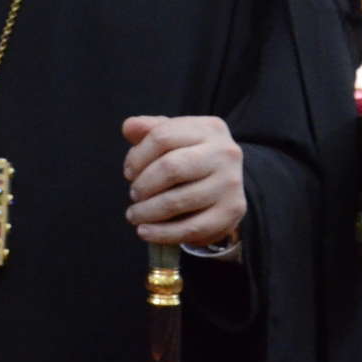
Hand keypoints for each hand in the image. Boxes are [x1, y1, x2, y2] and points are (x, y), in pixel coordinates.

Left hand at [122, 115, 244, 246]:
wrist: (225, 180)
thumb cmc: (189, 155)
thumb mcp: (173, 135)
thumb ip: (148, 129)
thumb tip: (129, 127)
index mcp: (208, 128)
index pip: (162, 137)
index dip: (137, 157)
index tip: (128, 173)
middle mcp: (225, 152)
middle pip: (171, 168)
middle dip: (144, 185)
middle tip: (133, 195)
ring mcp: (231, 183)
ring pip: (179, 200)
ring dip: (149, 211)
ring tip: (134, 215)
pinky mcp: (232, 211)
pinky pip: (193, 227)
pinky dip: (164, 233)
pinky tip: (146, 232)